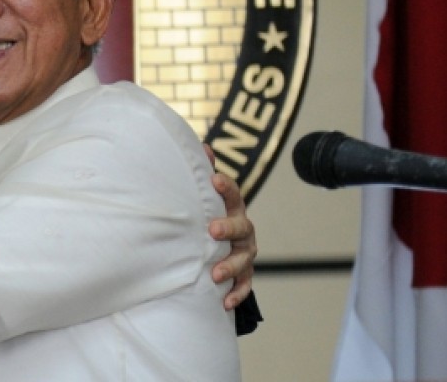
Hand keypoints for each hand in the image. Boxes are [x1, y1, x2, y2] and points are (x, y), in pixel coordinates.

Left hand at [208, 171, 256, 310]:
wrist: (221, 245)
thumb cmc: (210, 214)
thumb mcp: (207, 196)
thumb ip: (204, 172)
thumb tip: (202, 146)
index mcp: (232, 208)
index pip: (232, 193)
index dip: (225, 186)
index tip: (214, 180)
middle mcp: (243, 229)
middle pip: (241, 227)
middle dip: (228, 228)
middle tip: (212, 230)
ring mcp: (245, 252)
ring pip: (244, 258)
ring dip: (230, 266)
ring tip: (214, 274)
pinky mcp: (243, 274)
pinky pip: (245, 284)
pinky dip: (237, 293)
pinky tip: (224, 301)